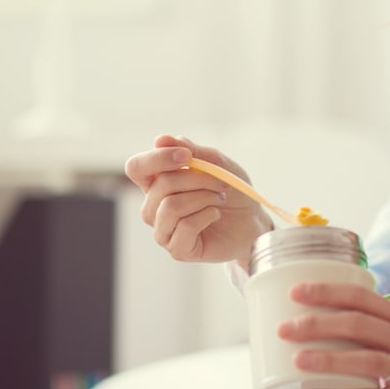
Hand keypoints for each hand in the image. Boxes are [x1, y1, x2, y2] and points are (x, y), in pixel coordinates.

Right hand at [124, 134, 272, 268]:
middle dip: (198, 179)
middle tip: (220, 183)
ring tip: (219, 198)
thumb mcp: (217, 164)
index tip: (187, 157)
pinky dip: (207, 215)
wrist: (252, 221)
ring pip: (171, 206)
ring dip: (204, 197)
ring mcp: (163, 230)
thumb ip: (192, 151)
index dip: (158, 159)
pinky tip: (215, 215)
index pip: (137, 167)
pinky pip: (185, 226)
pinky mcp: (177, 249)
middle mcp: (153, 207)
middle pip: (161, 185)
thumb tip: (160, 139)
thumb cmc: (231, 192)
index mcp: (157, 182)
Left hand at [278, 282, 389, 388]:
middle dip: (318, 323)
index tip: (297, 290)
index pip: (362, 297)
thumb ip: (380, 323)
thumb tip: (334, 319)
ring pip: (364, 359)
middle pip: (357, 324)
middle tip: (286, 326)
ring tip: (297, 358)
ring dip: (327, 358)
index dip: (328, 291)